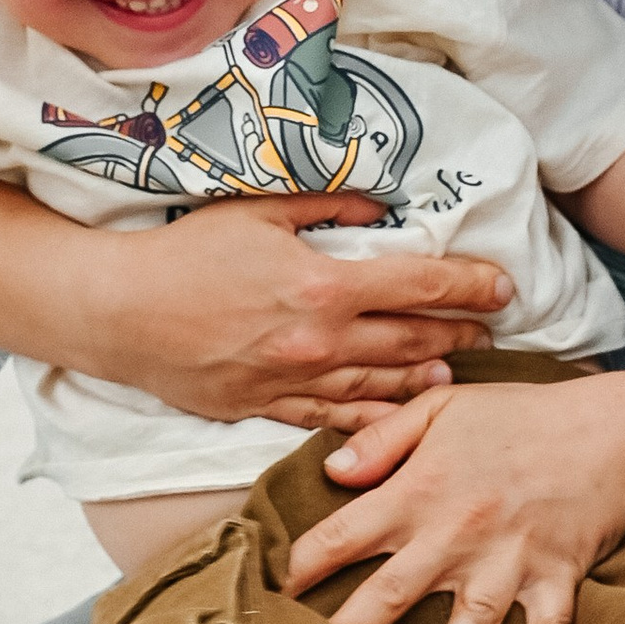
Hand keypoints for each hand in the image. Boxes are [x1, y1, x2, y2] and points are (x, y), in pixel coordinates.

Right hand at [0, 182, 514, 431]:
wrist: (119, 312)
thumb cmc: (186, 252)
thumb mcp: (258, 211)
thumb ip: (327, 207)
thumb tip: (381, 205)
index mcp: (324, 285)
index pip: (422, 286)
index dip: (472, 287)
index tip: (505, 285)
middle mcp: (320, 340)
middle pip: (414, 340)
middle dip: (461, 334)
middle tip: (494, 329)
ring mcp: (296, 382)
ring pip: (383, 385)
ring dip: (428, 377)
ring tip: (458, 371)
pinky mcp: (269, 408)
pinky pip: (337, 418)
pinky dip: (377, 416)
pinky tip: (402, 413)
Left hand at [285, 370, 624, 623]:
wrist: (609, 429)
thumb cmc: (520, 414)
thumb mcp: (442, 406)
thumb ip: (382, 437)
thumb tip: (329, 471)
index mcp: (419, 491)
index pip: (342, 535)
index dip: (296, 566)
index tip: (262, 598)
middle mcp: (456, 533)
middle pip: (390, 593)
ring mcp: (508, 561)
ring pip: (469, 623)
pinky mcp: (554, 578)